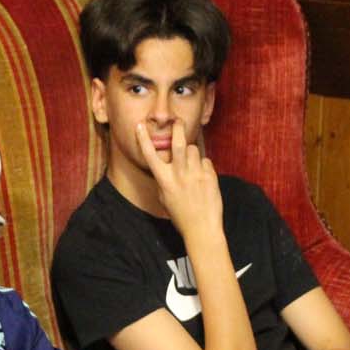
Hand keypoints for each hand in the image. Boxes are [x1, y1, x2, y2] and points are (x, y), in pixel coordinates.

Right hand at [136, 121, 221, 237]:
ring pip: (193, 149)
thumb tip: (167, 163)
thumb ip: (164, 179)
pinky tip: (202, 179)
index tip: (140, 126)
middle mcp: (179, 174)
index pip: (150, 155)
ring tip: (192, 166)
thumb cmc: (180, 215)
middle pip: (178, 142)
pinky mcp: (209, 176)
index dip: (143, 139)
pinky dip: (203, 166)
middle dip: (177, 128)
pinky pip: (205, 161)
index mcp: (164, 180)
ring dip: (191, 153)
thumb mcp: (164, 197)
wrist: (202, 228)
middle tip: (177, 121)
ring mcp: (196, 174)